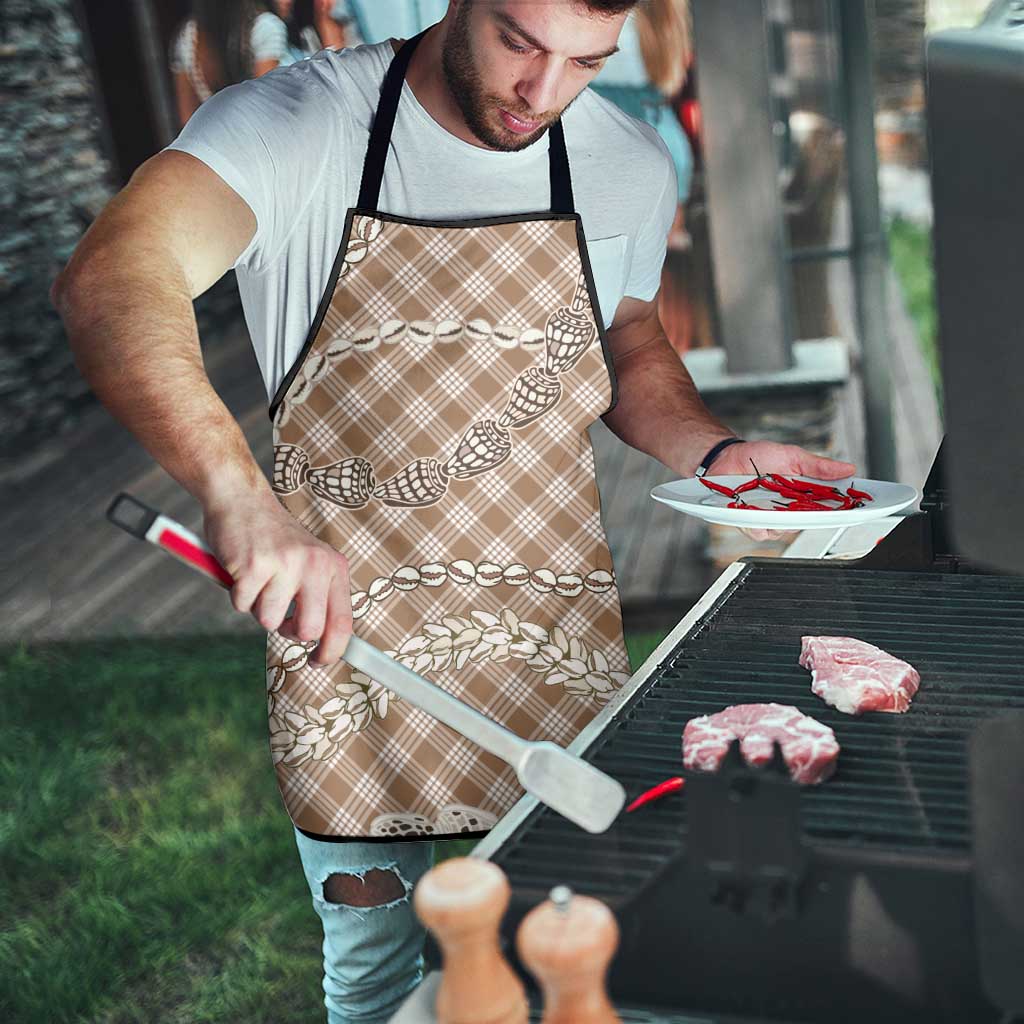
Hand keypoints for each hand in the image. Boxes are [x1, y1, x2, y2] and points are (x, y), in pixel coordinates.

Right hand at [203, 489, 352, 665]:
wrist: (241, 498)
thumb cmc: (273, 538)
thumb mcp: (310, 561)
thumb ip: (319, 595)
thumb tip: (325, 642)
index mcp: (334, 566)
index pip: (342, 621)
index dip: (332, 650)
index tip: (319, 662)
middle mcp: (315, 564)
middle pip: (308, 630)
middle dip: (289, 632)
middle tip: (279, 615)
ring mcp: (285, 564)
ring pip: (269, 621)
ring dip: (258, 607)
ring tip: (259, 580)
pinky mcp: (254, 566)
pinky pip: (242, 605)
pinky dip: (237, 595)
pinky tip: (242, 570)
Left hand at [709, 440, 856, 542]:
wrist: (726, 457)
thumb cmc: (758, 457)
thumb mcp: (792, 456)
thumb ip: (818, 466)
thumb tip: (848, 468)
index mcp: (803, 495)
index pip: (828, 507)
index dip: (844, 510)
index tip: (858, 508)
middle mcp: (789, 510)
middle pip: (809, 523)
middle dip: (813, 517)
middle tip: (814, 506)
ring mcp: (770, 518)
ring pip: (784, 530)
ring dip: (781, 519)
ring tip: (775, 504)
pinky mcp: (750, 523)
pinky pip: (759, 532)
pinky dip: (759, 523)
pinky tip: (755, 512)